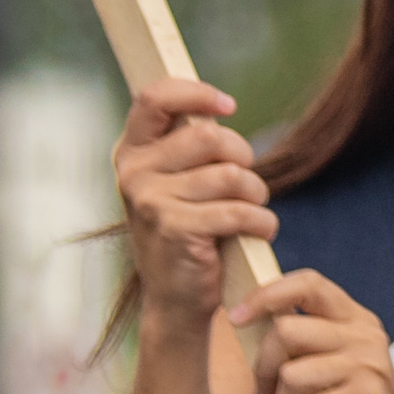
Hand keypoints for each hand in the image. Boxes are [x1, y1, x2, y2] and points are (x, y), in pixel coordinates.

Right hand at [113, 80, 275, 346]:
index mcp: (132, 152)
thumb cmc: (189, 229)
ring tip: (252, 210)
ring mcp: (150, 201)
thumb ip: (188, 144)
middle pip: (210, 136)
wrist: (176, 300)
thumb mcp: (178, 181)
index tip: (229, 106)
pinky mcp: (175, 229)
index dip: (196, 93)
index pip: (154, 97)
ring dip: (256, 194)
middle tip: (246, 183)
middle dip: (243, 157)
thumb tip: (218, 106)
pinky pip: (239, 211)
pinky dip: (262, 222)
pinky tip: (260, 231)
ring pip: (231, 174)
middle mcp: (133, 173)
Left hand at [230, 268, 393, 393]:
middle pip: (286, 331)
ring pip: (290, 376)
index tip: (237, 316)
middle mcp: (365, 336)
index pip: (309, 284)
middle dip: (263, 370)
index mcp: (356, 321)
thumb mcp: (335, 369)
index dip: (268, 294)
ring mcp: (367, 366)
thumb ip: (305, 346)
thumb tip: (245, 325)